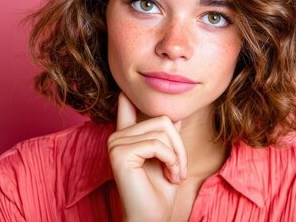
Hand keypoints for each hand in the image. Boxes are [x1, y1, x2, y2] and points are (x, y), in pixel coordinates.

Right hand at [107, 91, 187, 221]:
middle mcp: (118, 136)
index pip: (126, 106)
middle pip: (162, 119)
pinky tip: (169, 175)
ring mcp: (115, 143)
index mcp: (127, 137)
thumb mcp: (169, 157)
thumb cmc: (160, 190)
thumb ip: (168, 137)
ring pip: (161, 130)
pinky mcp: (118, 153)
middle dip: (179, 145)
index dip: (128, 95)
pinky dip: (170, 160)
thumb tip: (177, 115)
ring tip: (175, 174)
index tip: (125, 87)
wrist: (152, 217)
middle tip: (180, 169)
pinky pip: (157, 144)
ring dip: (177, 155)